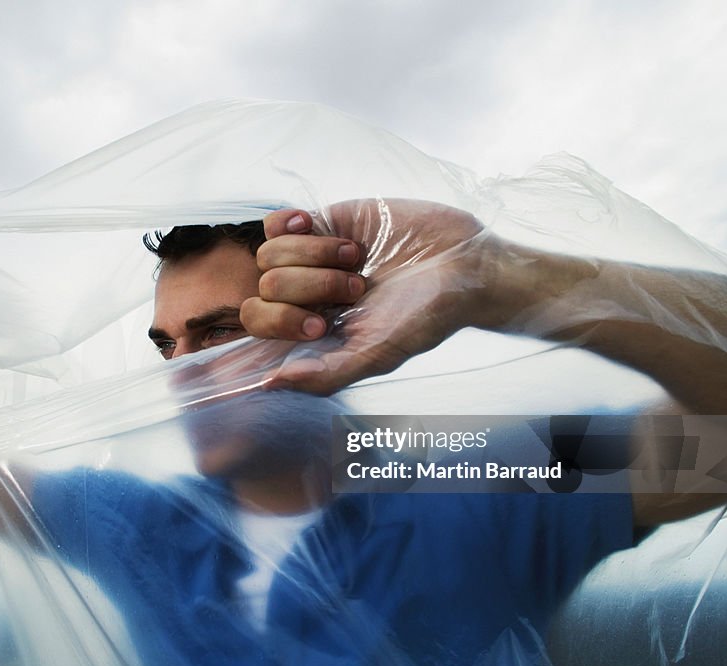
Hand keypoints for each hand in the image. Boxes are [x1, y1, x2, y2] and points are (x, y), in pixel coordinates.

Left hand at [241, 199, 509, 394]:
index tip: (323, 325)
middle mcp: (305, 296)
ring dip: (316, 256)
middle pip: (265, 289)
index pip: (260, 328)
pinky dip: (292, 226)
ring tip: (357, 260)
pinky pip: (274, 224)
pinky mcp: (323, 222)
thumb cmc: (428, 315)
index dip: (283, 323)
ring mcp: (310, 258)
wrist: (466, 264)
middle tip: (356, 289)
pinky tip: (320, 228)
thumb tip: (270, 383)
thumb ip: (325, 375)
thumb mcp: (380, 353)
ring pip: (269, 255)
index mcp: (312, 331)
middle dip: (311, 288)